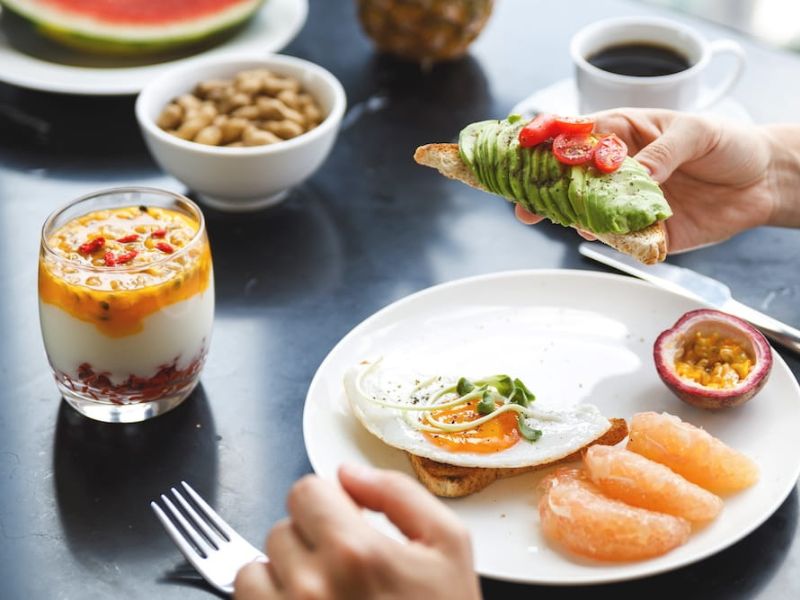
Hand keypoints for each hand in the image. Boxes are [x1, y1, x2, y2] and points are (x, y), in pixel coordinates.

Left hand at [234, 464, 481, 599]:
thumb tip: (349, 472)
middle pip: (282, 527)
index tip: (348, 524)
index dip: (330, 503)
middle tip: (345, 569)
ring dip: (284, 573)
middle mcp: (310, 585)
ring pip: (256, 566)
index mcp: (354, 550)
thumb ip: (399, 493)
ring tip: (323, 593)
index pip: (305, 490)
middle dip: (310, 540)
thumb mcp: (449, 547)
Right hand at [516, 109, 780, 252]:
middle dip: (543, 190)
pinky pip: (617, 240)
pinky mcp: (643, 232)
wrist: (760, 182)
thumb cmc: (727, 144)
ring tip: (571, 220)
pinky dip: (607, 240)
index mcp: (623, 135)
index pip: (577, 136)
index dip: (549, 142)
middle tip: (526, 204)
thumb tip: (636, 174)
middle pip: (569, 180)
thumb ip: (662, 152)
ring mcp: (626, 202)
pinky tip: (601, 235)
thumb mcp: (697, 133)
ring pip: (586, 212)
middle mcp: (618, 170)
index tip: (527, 148)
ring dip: (574, 217)